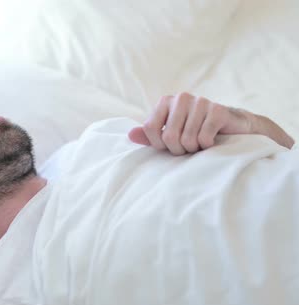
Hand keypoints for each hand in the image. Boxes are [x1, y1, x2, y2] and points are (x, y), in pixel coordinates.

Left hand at [128, 92, 294, 154]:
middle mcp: (182, 97)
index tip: (169, 145)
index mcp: (166, 101)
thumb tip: (130, 135)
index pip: (149, 128)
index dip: (158, 144)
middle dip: (178, 149)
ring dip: (194, 149)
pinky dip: (206, 146)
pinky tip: (211, 139)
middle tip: (188, 147)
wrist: (232, 128)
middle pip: (168, 136)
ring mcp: (201, 101)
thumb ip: (149, 134)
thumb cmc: (195, 132)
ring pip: (187, 140)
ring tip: (199, 143)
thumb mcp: (169, 133)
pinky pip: (203, 138)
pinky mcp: (218, 110)